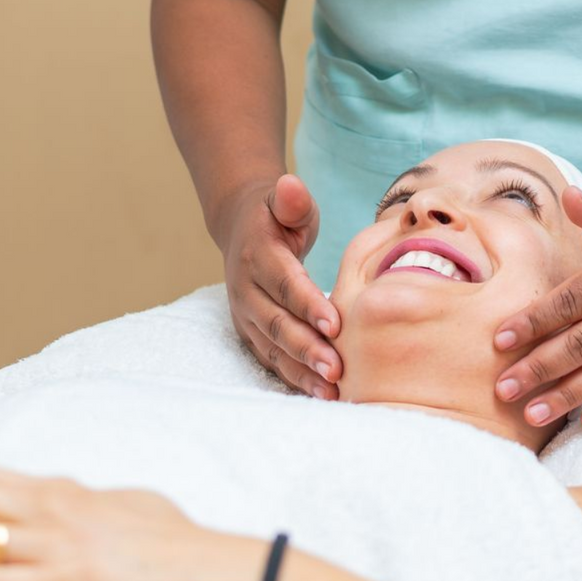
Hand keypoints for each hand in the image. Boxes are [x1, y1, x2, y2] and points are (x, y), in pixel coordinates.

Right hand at [221, 172, 341, 398]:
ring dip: (302, 372)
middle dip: (308, 349)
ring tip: (332, 391)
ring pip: (274, 348)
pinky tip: (321, 394)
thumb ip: (291, 200)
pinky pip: (273, 360)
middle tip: (338, 369)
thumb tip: (290, 186)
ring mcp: (247, 316)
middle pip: (278, 324)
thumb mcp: (286, 202)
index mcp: (258, 256)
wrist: (243, 230)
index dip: (308, 304)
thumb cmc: (279, 216)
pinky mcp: (252, 334)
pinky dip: (295, 378)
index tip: (335, 322)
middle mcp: (246, 290)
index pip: (285, 283)